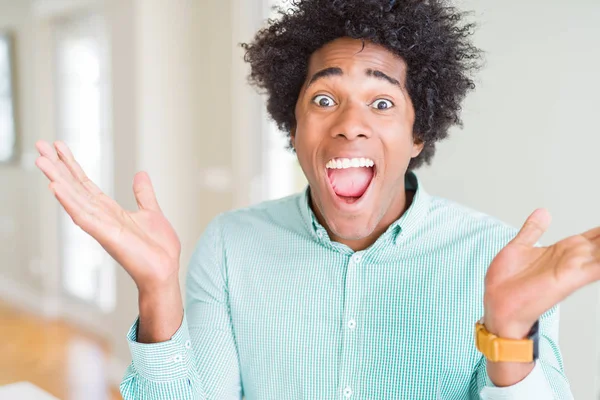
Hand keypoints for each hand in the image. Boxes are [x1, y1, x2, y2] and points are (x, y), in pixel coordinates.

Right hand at [34, 140, 181, 290]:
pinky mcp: (107, 236)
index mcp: (110, 211)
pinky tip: (56, 187)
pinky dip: (70, 202)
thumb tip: (140, 174)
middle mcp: (101, 217)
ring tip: (41, 160)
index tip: (58, 146)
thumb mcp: (151, 212)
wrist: (166, 271)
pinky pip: (84, 217)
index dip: (72, 165)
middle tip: (39, 145)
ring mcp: (102, 226)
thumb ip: (143, 194)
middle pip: (74, 187)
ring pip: (74, 198)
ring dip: (58, 179)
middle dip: (57, 166)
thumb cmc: (158, 249)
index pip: (85, 184)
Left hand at [484, 208, 599, 338]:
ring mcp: (573, 268)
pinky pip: (599, 268)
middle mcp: (571, 258)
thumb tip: (543, 212)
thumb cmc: (506, 282)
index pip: (592, 236)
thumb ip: (533, 230)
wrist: (498, 304)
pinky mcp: (571, 279)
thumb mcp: (519, 247)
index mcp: (561, 250)